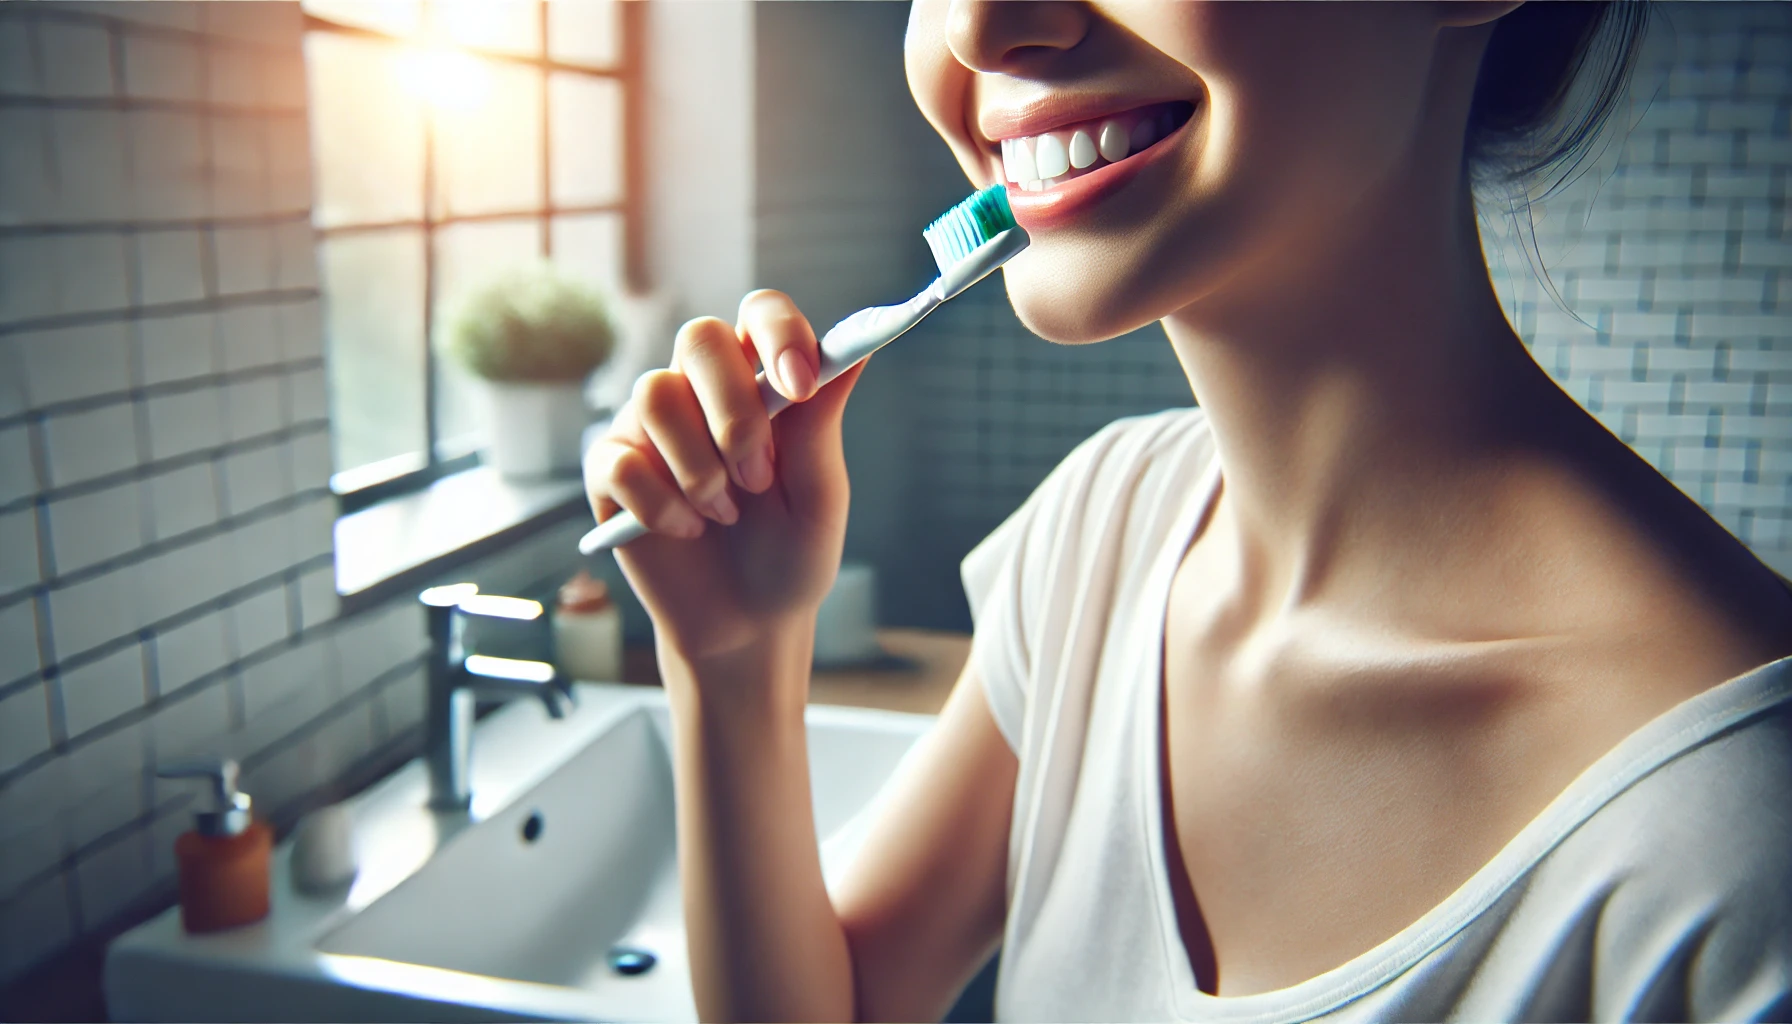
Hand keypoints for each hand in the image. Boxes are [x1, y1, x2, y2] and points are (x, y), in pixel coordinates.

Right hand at [583, 290, 865, 665]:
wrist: (746, 627)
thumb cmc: (791, 556)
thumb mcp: (819, 498)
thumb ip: (822, 426)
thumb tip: (857, 350)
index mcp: (762, 383)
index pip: (760, 314)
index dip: (777, 333)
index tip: (800, 384)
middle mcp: (701, 391)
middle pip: (698, 338)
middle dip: (733, 409)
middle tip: (758, 478)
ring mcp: (651, 427)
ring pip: (655, 394)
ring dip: (700, 466)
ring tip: (725, 514)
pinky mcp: (612, 469)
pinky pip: (621, 460)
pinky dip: (660, 504)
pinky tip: (686, 530)